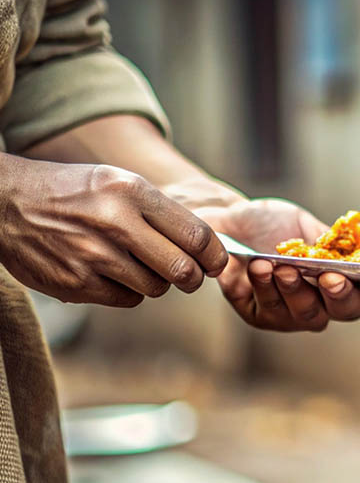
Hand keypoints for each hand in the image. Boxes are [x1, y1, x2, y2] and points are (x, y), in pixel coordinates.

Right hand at [0, 156, 226, 306]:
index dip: (215, 256)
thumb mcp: (119, 182)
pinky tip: (110, 271)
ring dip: (156, 282)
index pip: (196, 235)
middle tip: (189, 276)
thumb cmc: (75, 193)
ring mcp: (93, 256)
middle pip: (182, 270)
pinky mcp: (75, 283)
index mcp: (131, 192)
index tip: (216, 263)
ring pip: (155, 288)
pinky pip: (126, 299)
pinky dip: (127, 291)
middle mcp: (114, 222)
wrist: (5, 202)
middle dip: (193, 278)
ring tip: (136, 263)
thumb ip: (162, 212)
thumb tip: (209, 249)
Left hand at [191, 194, 359, 331]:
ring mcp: (295, 314)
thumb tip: (354, 254)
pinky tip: (258, 268)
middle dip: (341, 294)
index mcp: (344, 277)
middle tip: (330, 277)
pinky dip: (265, 288)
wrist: (228, 222)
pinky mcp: (263, 316)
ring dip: (297, 290)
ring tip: (283, 267)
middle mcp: (325, 301)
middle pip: (347, 310)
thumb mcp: (305, 226)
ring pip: (308, 315)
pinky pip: (271, 310)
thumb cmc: (272, 224)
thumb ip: (330, 243)